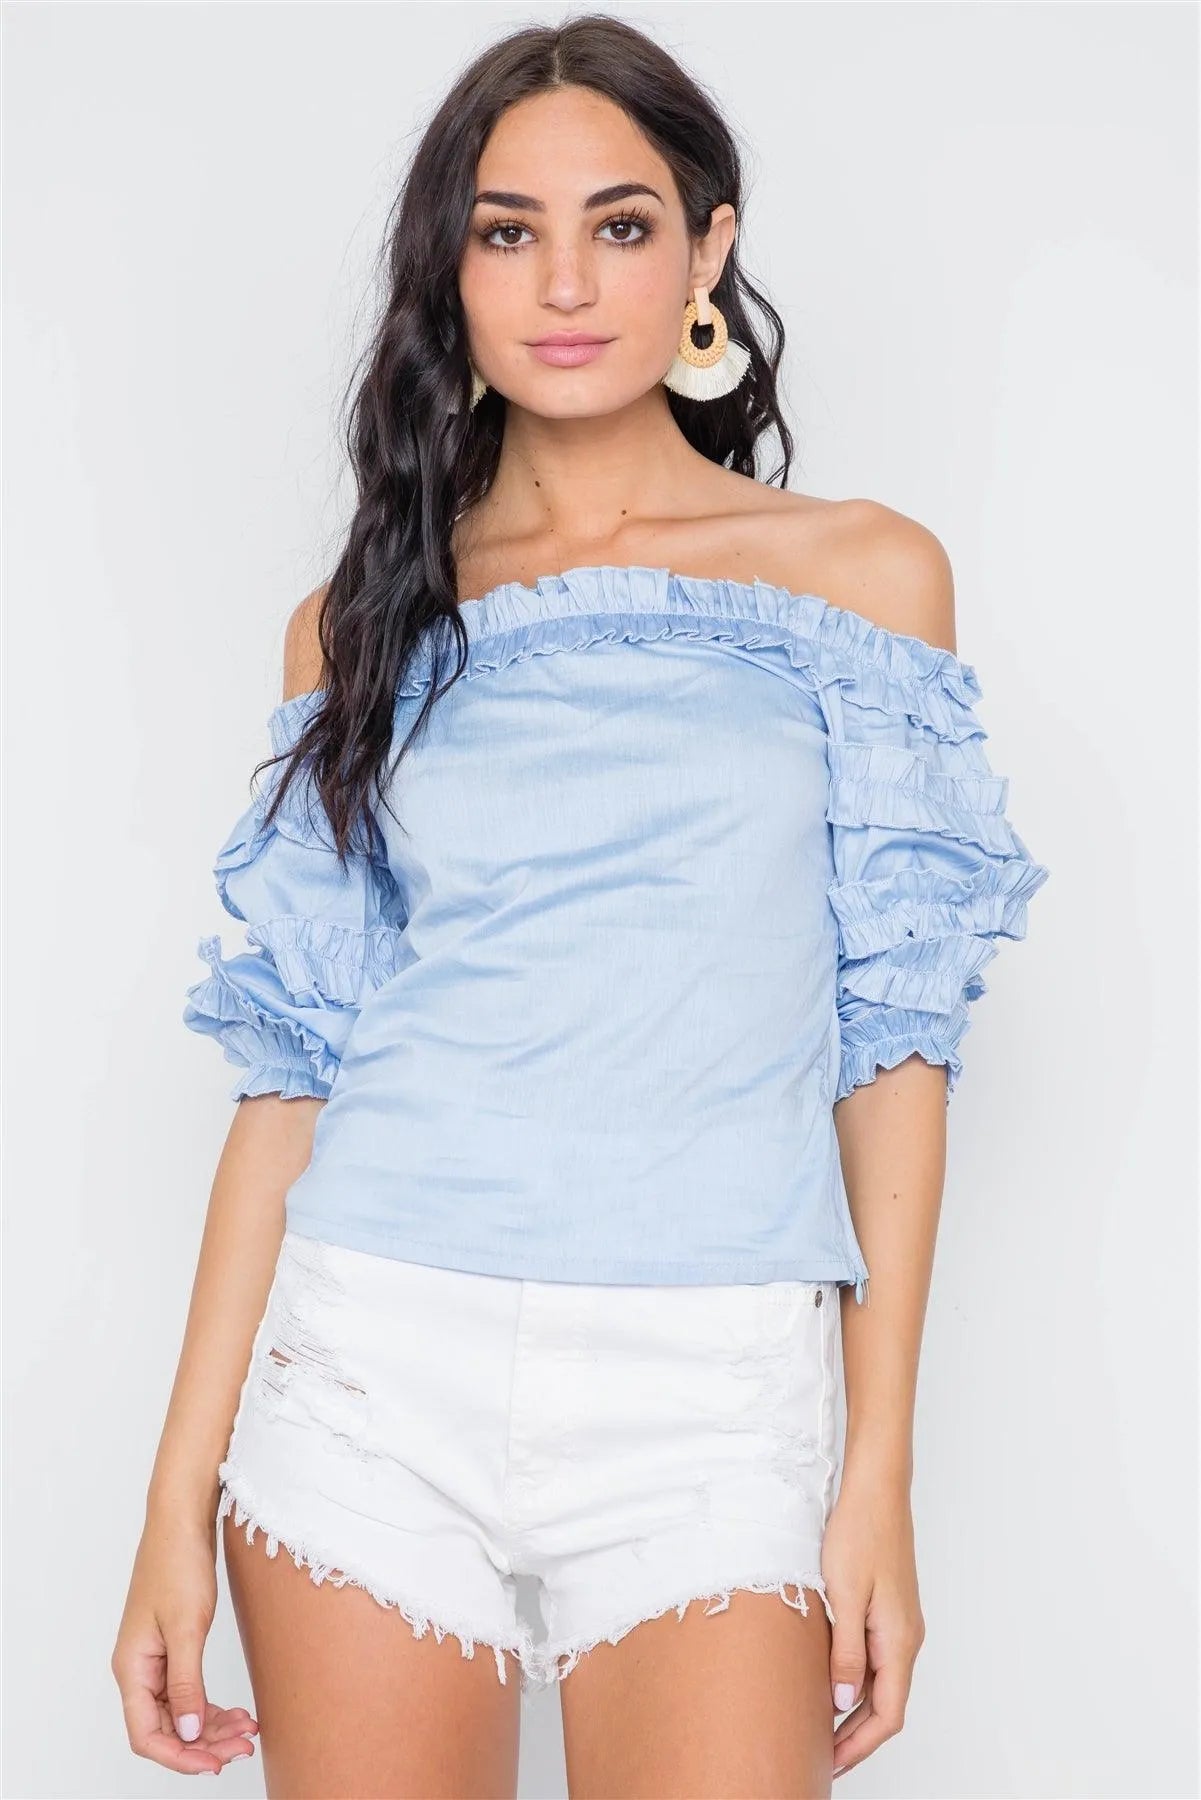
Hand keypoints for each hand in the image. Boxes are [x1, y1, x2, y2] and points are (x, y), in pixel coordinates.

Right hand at [111, 1513, 258, 1774]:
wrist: (182, 1519)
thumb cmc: (178, 1563)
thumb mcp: (187, 1627)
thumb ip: (185, 1684)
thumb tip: (189, 1734)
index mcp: (132, 1668)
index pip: (147, 1735)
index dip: (180, 1756)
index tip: (216, 1763)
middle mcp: (138, 1669)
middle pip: (166, 1728)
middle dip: (204, 1744)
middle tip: (244, 1747)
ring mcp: (155, 1658)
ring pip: (180, 1712)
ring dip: (212, 1727)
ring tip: (248, 1731)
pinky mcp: (173, 1646)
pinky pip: (188, 1691)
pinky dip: (211, 1705)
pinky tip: (236, 1711)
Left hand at [820, 1471, 925, 1778]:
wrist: (876, 1490)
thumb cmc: (860, 1533)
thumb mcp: (845, 1594)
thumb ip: (846, 1651)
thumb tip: (844, 1702)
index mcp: (899, 1640)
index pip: (887, 1715)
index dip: (860, 1746)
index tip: (831, 1764)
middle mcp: (906, 1638)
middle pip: (887, 1705)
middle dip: (857, 1737)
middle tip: (821, 1756)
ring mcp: (900, 1623)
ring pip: (883, 1684)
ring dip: (856, 1711)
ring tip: (822, 1728)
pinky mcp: (889, 1609)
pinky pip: (878, 1660)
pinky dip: (857, 1682)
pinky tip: (832, 1682)